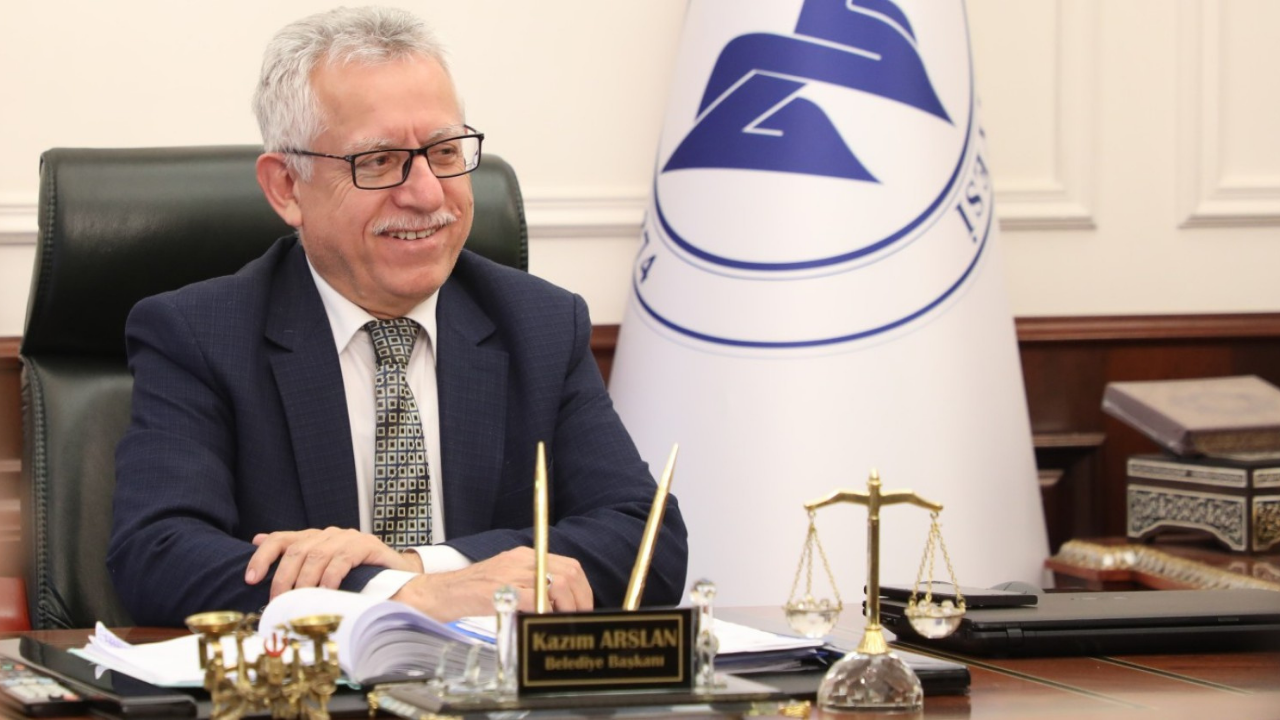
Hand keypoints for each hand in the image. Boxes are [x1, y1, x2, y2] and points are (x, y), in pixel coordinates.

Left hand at [245, 527, 422, 598]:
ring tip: (300, 600)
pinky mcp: (366, 545)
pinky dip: (330, 577)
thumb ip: (293, 557)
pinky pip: (342, 559)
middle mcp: (328, 534)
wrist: (396, 575)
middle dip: (283, 577)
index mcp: (313, 538)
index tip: (250, 579)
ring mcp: (348, 538)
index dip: (262, 557)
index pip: (280, 539)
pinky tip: (326, 592)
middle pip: (296, 550)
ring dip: (305, 580)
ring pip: (317, 555)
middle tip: (278, 601)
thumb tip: (255, 539)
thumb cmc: (355, 575)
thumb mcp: (321, 569)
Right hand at [392, 547, 591, 621]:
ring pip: (555, 584)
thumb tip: (558, 607)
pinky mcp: (500, 589)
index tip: (583, 608)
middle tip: (576, 618)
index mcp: (526, 555)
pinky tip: (541, 621)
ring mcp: (511, 572)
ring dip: (565, 607)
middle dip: (579, 599)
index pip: (569, 566)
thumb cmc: (475, 591)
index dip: (582, 589)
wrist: (443, 592)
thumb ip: (532, 588)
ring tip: (559, 621)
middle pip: (568, 573)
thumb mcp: (508, 581)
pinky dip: (543, 612)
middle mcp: (522, 559)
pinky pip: (533, 599)